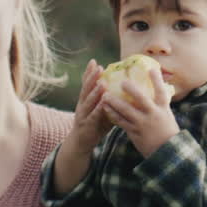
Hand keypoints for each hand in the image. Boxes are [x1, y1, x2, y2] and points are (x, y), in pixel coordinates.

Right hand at [52, 60, 114, 194]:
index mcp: (85, 101)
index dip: (89, 73)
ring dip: (94, 92)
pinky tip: (104, 103)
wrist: (80, 144)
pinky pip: (93, 116)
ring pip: (88, 101)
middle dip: (91, 78)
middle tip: (98, 67)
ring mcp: (83, 115)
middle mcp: (82, 106)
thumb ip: (109, 102)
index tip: (94, 61)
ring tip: (101, 83)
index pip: (86, 84)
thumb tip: (125, 91)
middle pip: (86, 89)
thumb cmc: (94, 125)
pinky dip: (98, 109)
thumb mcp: (101, 111)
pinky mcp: (86, 125)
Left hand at [101, 65, 177, 156]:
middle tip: (122, 81)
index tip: (151, 68)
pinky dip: (112, 115)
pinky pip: (121, 122)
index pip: (161, 91)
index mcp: (162, 108)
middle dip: (131, 90)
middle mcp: (153, 114)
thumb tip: (157, 86)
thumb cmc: (166, 130)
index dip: (156, 80)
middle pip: (142, 99)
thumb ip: (159, 102)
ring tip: (105, 95)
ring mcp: (142, 124)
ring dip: (114, 102)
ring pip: (126, 111)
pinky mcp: (134, 132)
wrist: (165, 151)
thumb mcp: (166, 114)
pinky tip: (105, 108)